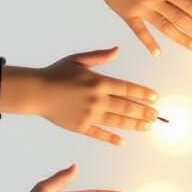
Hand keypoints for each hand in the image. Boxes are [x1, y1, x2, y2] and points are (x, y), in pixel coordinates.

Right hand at [0, 48, 158, 145]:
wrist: (35, 91)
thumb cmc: (56, 73)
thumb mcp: (78, 60)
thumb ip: (99, 57)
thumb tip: (117, 50)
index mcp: (99, 82)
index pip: (128, 89)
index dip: (143, 94)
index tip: (155, 98)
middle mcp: (97, 99)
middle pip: (127, 107)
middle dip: (144, 112)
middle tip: (157, 115)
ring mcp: (89, 114)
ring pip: (117, 121)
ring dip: (134, 125)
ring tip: (148, 126)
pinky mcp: (80, 126)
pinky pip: (99, 134)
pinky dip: (111, 138)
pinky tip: (123, 142)